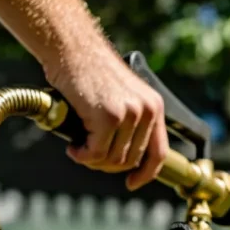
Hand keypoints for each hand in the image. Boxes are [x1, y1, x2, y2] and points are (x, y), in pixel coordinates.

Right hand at [44, 42, 169, 190]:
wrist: (71, 47)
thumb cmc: (88, 70)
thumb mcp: (120, 96)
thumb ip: (128, 123)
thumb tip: (121, 159)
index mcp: (154, 106)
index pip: (159, 152)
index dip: (146, 173)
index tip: (133, 182)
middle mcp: (147, 110)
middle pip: (130, 160)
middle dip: (107, 165)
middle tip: (88, 155)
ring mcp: (130, 114)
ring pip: (112, 160)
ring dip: (92, 159)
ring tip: (79, 146)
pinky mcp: (108, 117)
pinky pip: (95, 153)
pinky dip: (81, 155)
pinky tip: (73, 145)